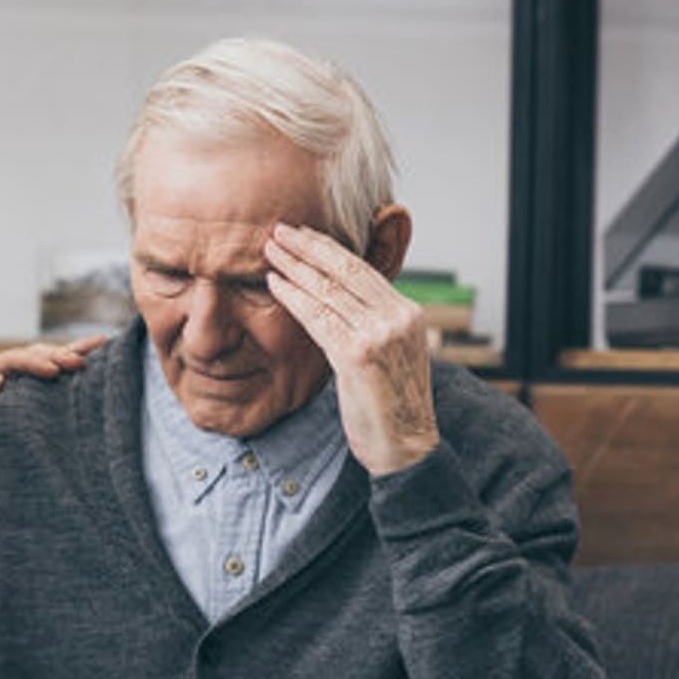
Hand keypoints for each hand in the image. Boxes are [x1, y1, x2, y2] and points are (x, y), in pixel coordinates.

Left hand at [0, 336, 105, 450]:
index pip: (11, 361)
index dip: (32, 363)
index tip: (52, 372)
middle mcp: (2, 373)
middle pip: (33, 355)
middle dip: (57, 356)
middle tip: (78, 364)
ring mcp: (18, 384)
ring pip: (47, 359)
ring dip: (70, 353)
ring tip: (96, 350)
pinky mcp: (33, 397)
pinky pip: (55, 373)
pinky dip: (75, 356)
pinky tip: (101, 348)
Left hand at [263, 222, 437, 476]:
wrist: (406, 448)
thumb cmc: (390, 407)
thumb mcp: (390, 356)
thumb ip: (371, 326)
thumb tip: (341, 304)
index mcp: (408, 314)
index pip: (364, 271)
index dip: (331, 250)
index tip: (305, 235)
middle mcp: (398, 318)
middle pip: (346, 271)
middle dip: (309, 247)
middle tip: (280, 230)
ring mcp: (380, 335)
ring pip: (329, 290)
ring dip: (295, 266)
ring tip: (270, 250)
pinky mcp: (357, 355)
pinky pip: (317, 317)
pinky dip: (293, 297)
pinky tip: (274, 284)